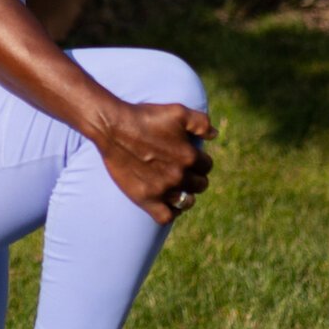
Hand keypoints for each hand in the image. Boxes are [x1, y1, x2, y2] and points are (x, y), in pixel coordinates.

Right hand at [97, 101, 213, 225]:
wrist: (113, 128)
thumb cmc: (145, 117)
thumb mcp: (177, 111)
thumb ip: (201, 122)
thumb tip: (215, 135)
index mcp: (188, 155)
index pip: (207, 166)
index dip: (200, 162)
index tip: (190, 159)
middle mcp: (178, 175)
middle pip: (200, 185)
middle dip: (194, 177)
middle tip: (182, 171)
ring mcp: (162, 189)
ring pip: (186, 202)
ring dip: (186, 195)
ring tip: (178, 188)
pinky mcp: (145, 198)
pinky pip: (166, 216)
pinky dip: (171, 213)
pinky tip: (168, 204)